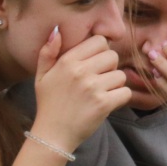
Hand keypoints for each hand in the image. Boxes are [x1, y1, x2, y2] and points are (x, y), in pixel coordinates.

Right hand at [32, 28, 131, 151]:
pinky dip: (120, 98)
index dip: (100, 51)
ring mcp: (93, 88)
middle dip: (109, 67)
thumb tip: (57, 30)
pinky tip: (108, 102)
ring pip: (120, 74)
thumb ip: (47, 51)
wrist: (52, 135)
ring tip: (103, 92)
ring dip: (115, 84)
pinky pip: (125, 92)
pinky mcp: (103, 104)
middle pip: (112, 56)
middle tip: (99, 79)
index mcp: (67, 61)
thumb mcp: (41, 76)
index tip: (95, 64)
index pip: (99, 41)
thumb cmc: (48, 104)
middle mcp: (81, 71)